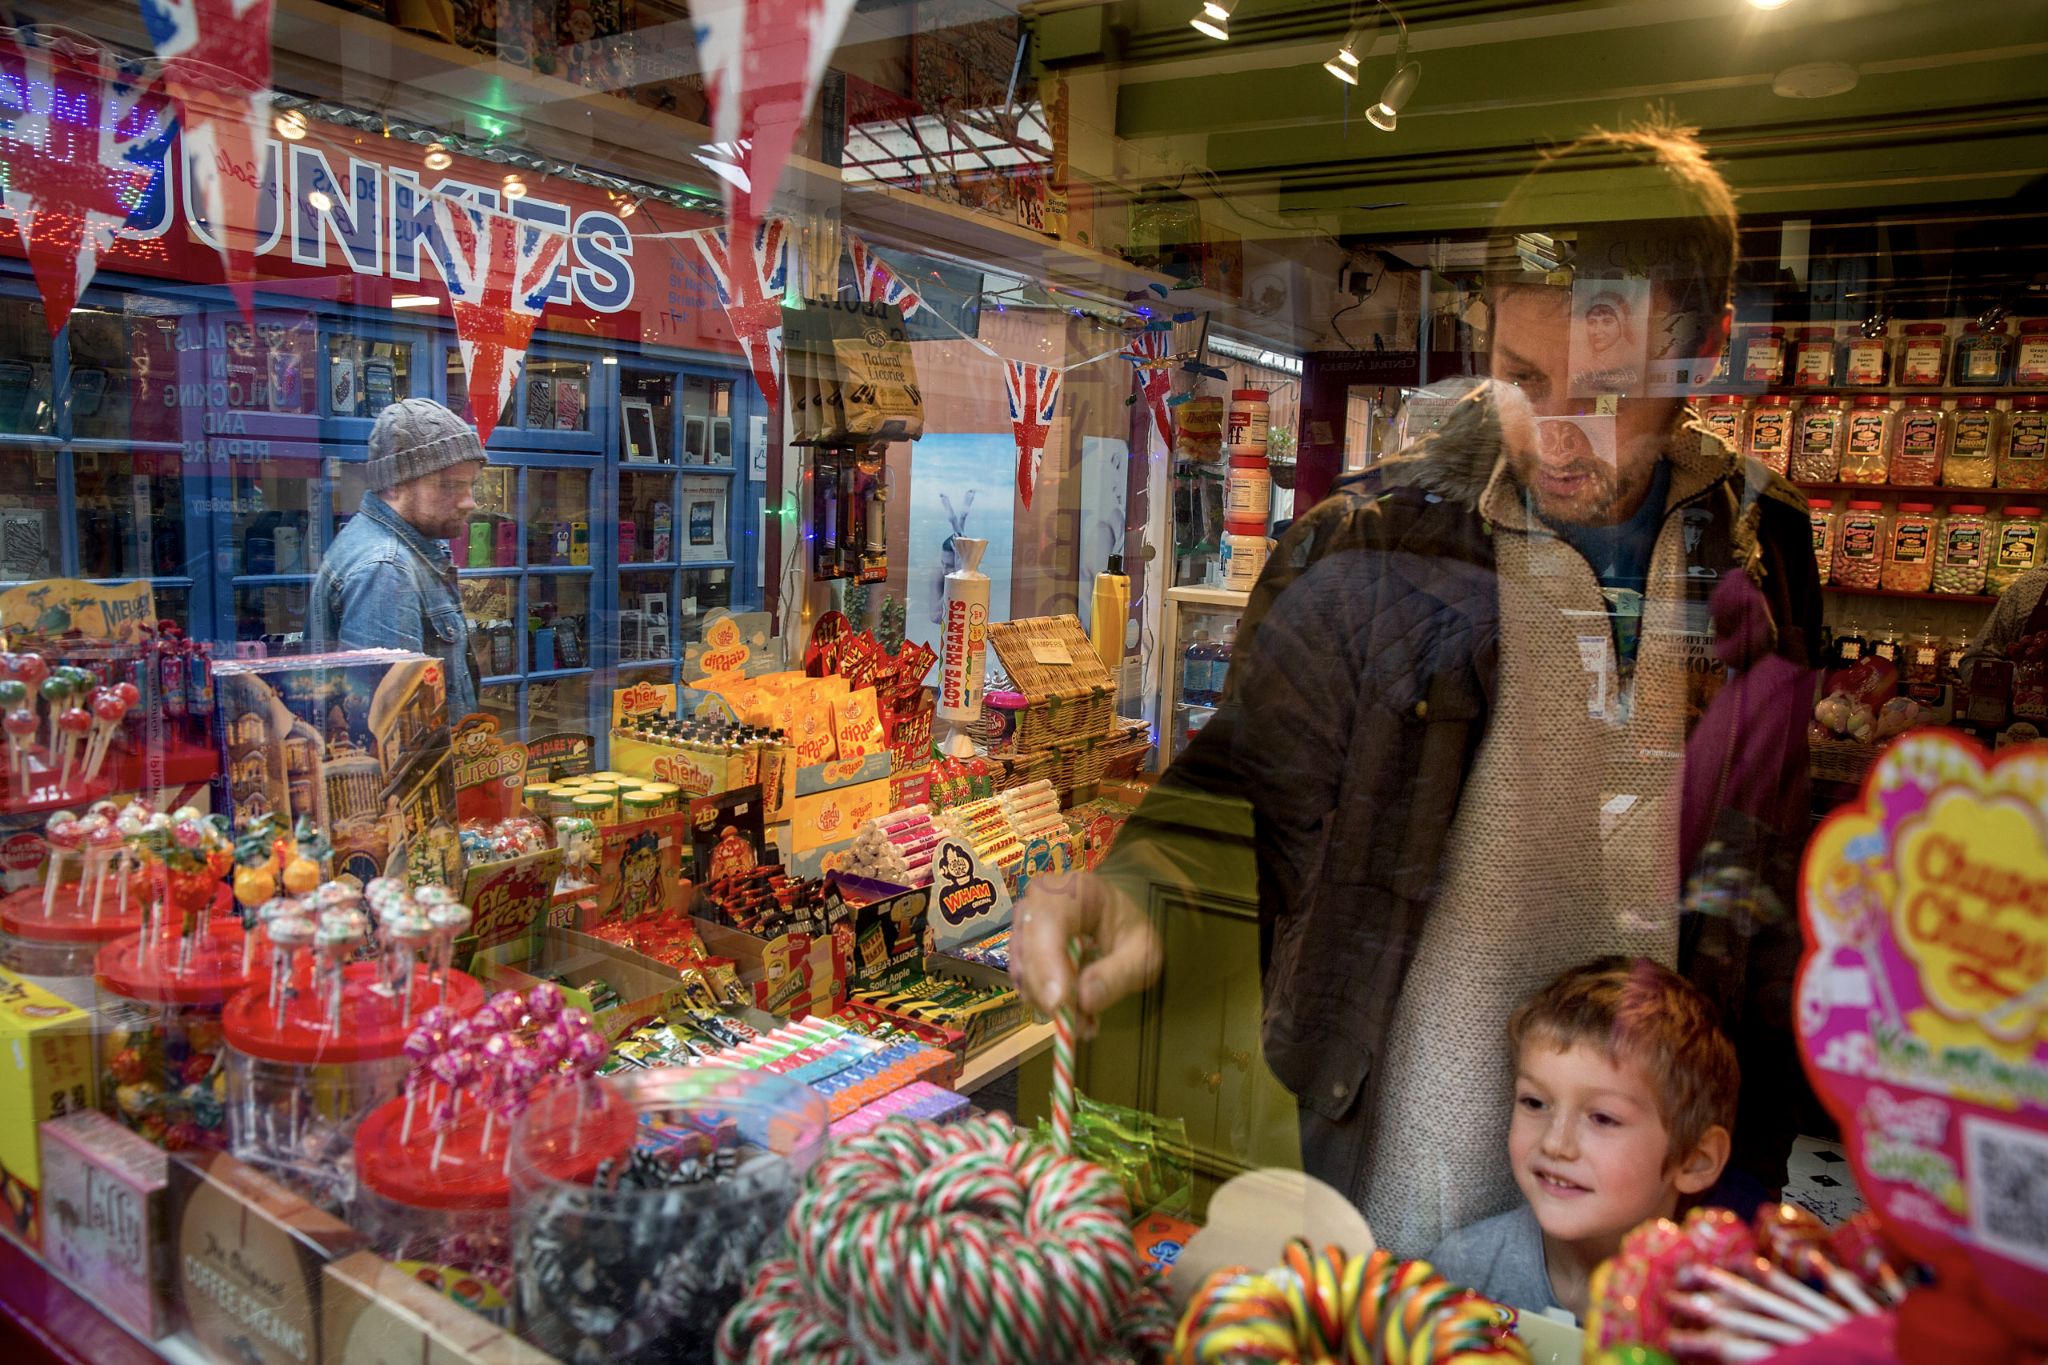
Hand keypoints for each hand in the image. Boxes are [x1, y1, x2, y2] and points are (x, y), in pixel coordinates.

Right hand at [1009, 872, 1161, 1037]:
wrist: (1120, 922)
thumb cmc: (1132, 932)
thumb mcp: (1143, 954)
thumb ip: (1118, 974)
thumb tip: (1084, 999)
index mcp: (1075, 890)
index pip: (1049, 921)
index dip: (1048, 963)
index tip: (1059, 1003)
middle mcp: (1040, 901)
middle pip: (1029, 950)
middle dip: (1052, 994)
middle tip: (1083, 1025)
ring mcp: (1025, 922)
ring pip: (1023, 970)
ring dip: (1050, 1002)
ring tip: (1085, 1019)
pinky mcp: (1021, 945)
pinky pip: (1022, 979)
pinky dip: (1045, 1001)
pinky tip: (1072, 1008)